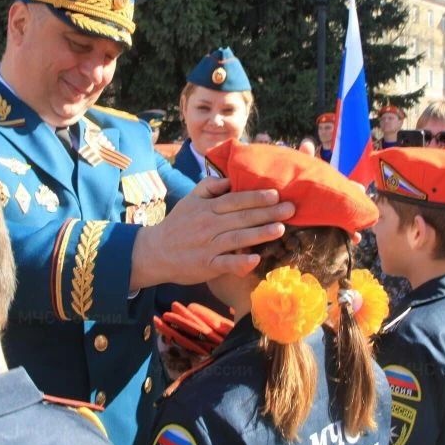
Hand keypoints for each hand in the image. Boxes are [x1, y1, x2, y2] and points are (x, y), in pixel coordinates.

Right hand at [130, 177, 293, 289]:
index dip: (256, 197)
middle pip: (242, 218)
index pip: (235, 200)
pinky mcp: (206, 266)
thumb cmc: (178, 224)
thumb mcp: (190, 199)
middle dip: (268, 213)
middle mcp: (209, 226)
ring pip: (237, 239)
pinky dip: (240, 263)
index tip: (277, 194)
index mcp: (207, 208)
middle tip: (291, 209)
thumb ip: (210, 187)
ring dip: (260, 234)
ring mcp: (208, 247)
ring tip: (280, 230)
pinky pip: (226, 265)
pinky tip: (256, 260)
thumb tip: (230, 178)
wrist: (154, 252)